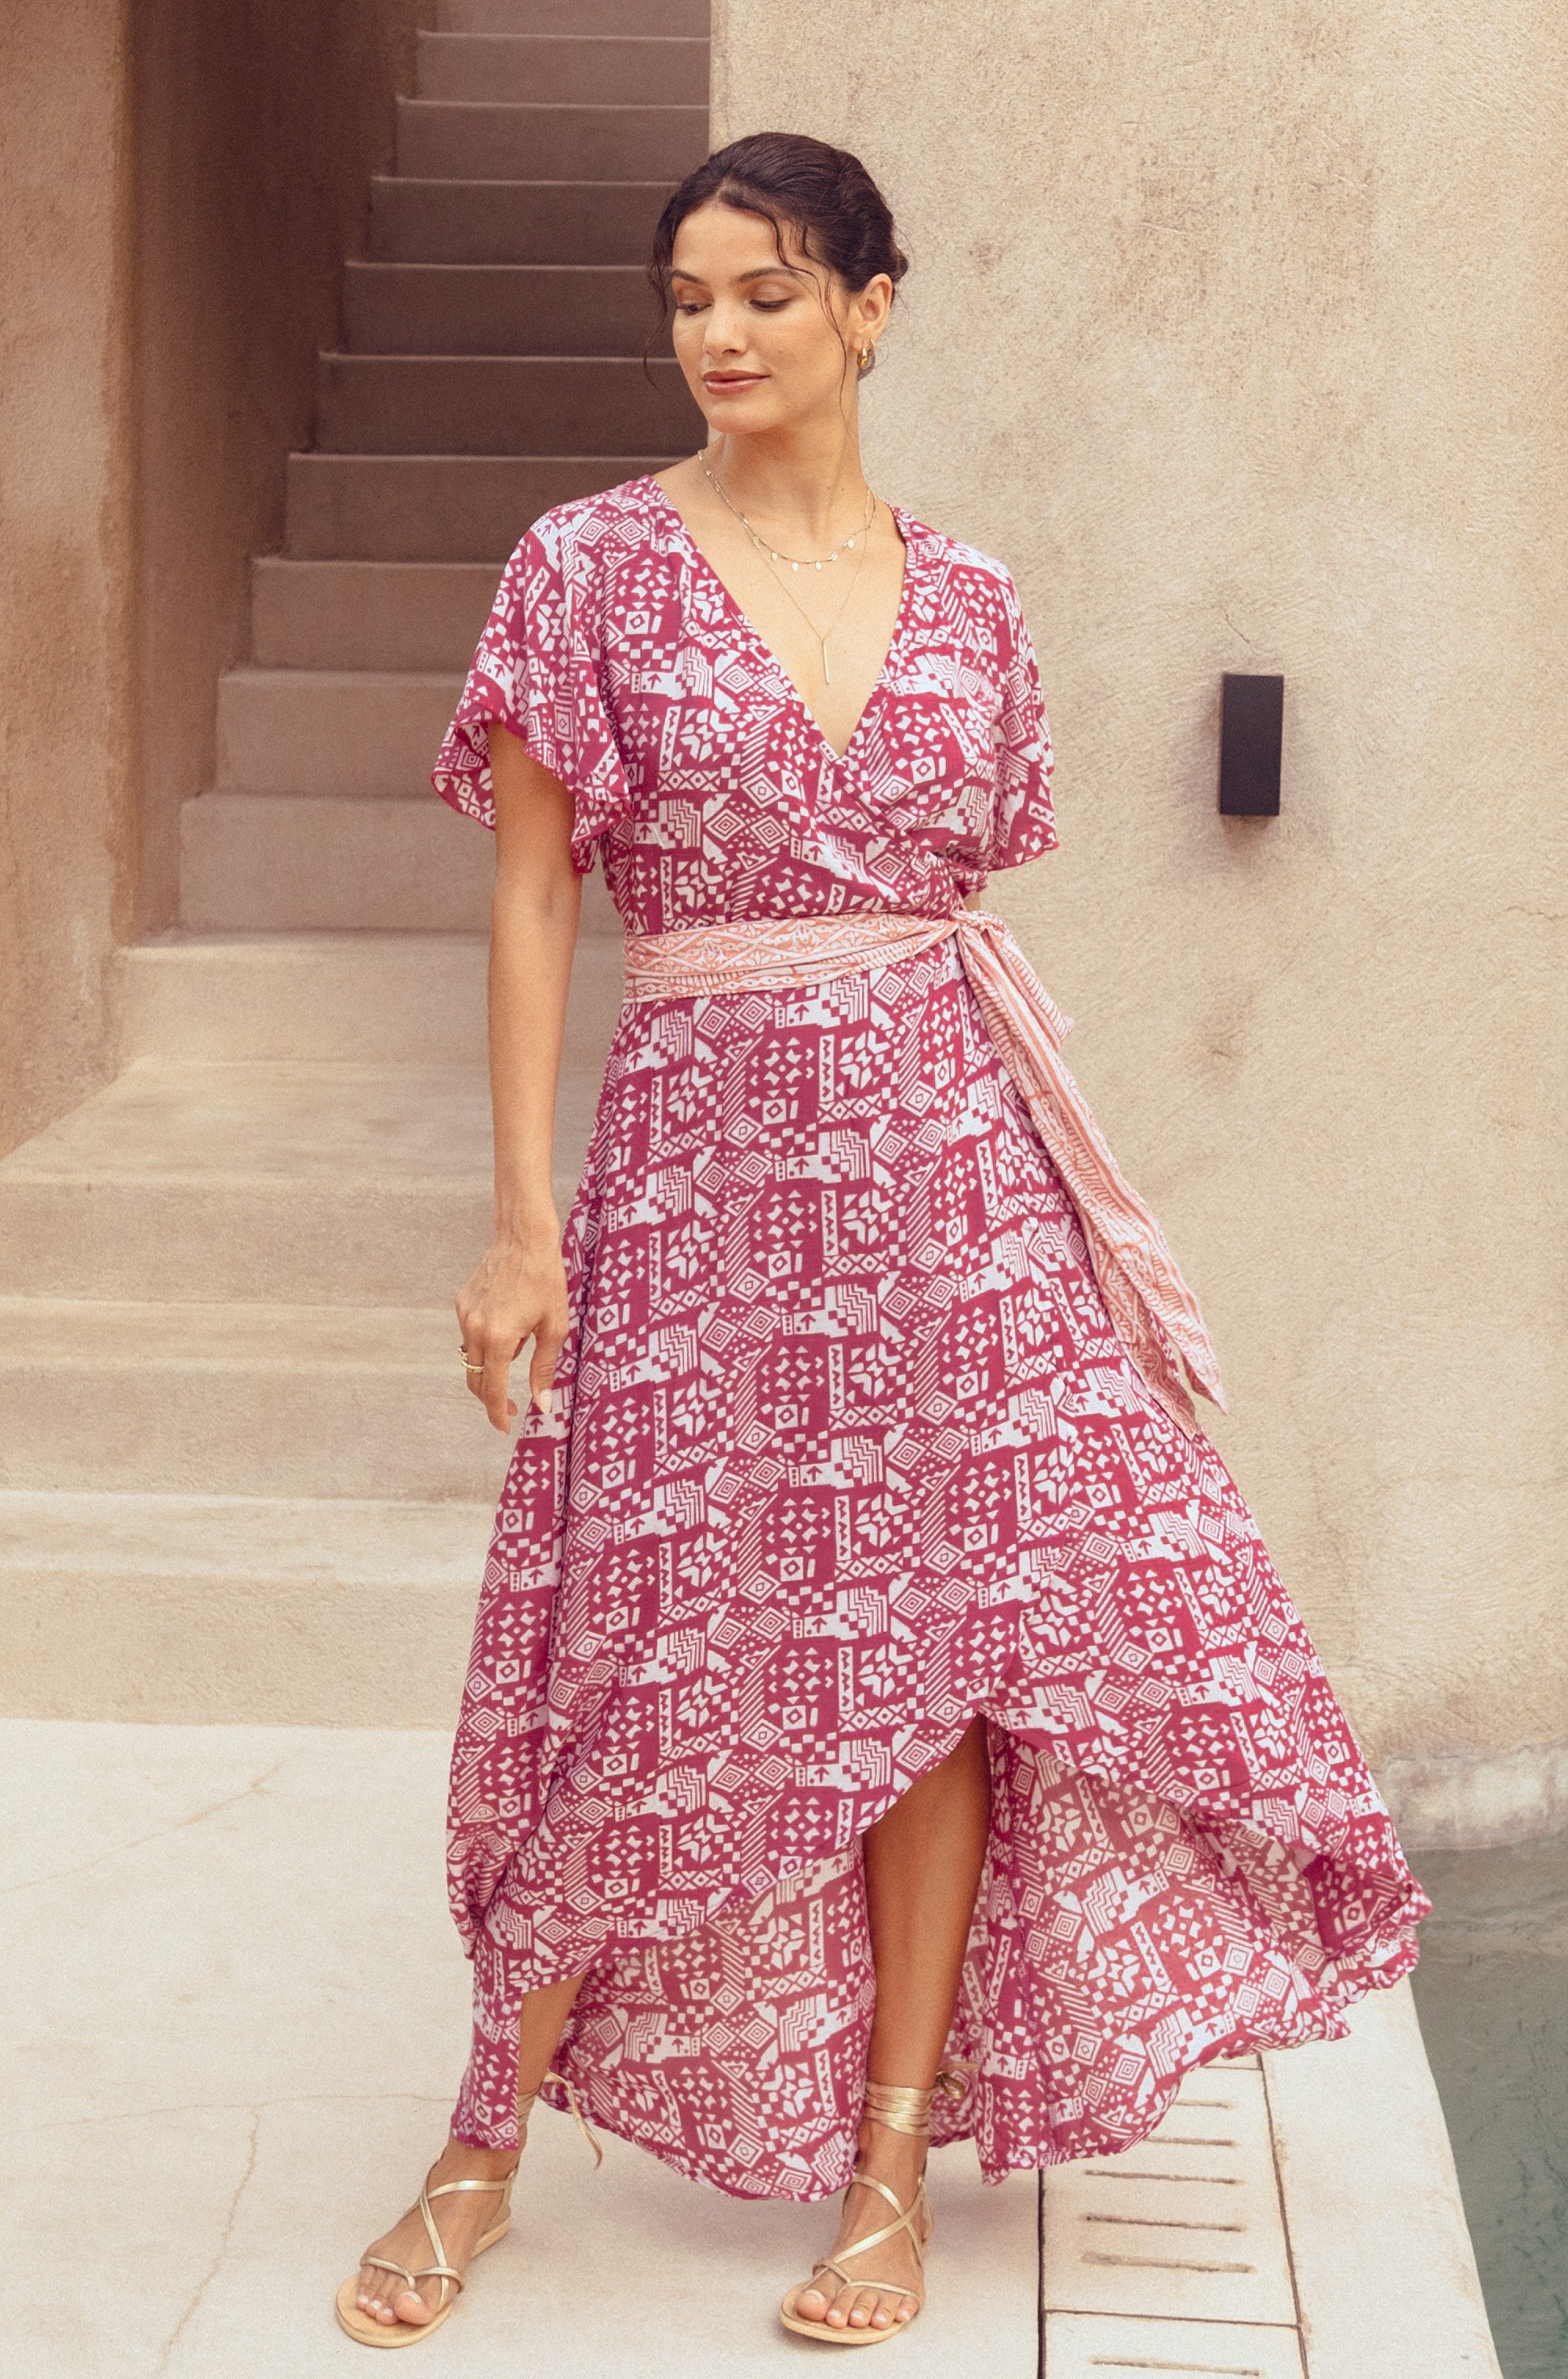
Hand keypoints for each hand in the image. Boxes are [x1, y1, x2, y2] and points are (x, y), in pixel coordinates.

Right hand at [455, 1225, 568, 1433]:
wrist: (523, 1239)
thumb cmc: (546, 1280)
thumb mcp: (554, 1327)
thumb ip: (545, 1368)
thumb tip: (542, 1405)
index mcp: (498, 1338)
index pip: (492, 1390)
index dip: (498, 1414)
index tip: (505, 1428)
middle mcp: (474, 1329)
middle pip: (476, 1380)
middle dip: (491, 1399)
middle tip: (512, 1408)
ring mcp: (464, 1316)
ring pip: (472, 1359)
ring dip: (490, 1370)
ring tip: (519, 1351)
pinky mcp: (462, 1304)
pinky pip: (471, 1336)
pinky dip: (487, 1344)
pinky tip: (509, 1328)